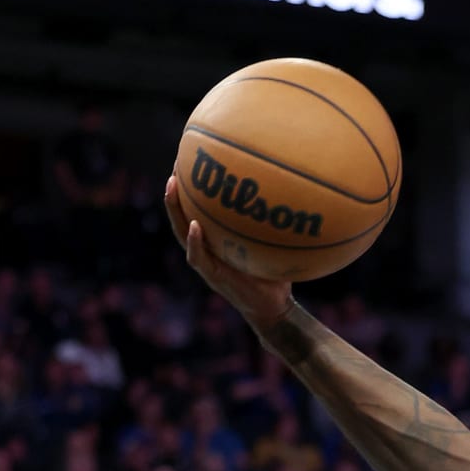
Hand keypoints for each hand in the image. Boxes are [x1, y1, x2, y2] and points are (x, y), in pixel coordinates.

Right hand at [163, 175, 291, 330]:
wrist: (273, 308)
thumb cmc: (276, 274)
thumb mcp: (274, 244)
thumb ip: (275, 224)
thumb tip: (297, 193)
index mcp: (217, 240)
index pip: (198, 212)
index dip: (191, 191)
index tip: (190, 162)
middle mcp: (207, 249)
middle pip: (182, 217)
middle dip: (176, 193)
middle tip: (174, 167)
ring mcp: (207, 262)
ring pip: (181, 233)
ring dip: (175, 211)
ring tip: (172, 187)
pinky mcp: (212, 276)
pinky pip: (198, 257)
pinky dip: (195, 242)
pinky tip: (195, 226)